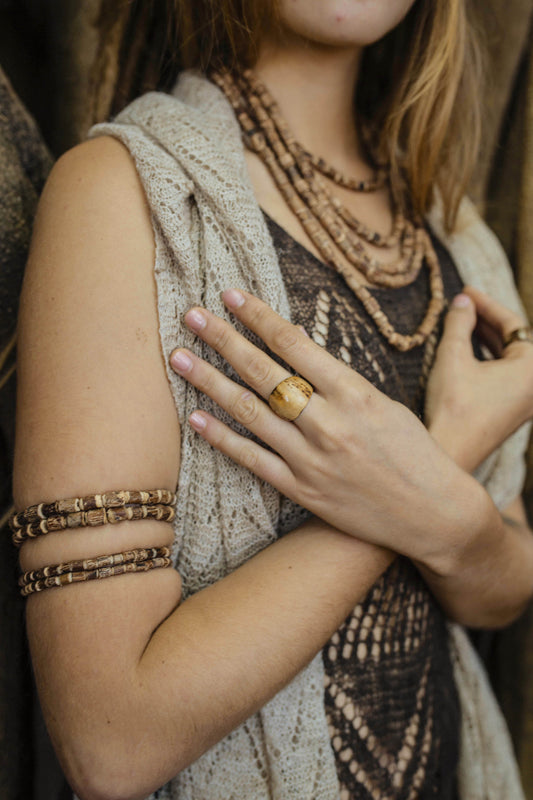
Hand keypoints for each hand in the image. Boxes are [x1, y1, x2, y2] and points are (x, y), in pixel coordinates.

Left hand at [169, 289, 488, 573]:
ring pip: (249, 412)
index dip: (259, 316)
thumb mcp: (383, 402)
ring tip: (178, 357)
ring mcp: (311, 459)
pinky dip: (221, 438)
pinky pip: (252, 459)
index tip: (231, 295)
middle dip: (224, 339)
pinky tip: (195, 416)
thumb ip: (339, 378)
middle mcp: (329, 422)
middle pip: (264, 372)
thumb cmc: (413, 451)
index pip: (295, 344)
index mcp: (355, 393)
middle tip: (191, 315)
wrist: (432, 513)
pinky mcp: (302, 490)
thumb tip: (296, 343)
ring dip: (209, 382)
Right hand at [425, 286, 532, 472]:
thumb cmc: (453, 407)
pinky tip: (467, 351)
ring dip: (487, 339)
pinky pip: (506, 376)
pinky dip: (489, 359)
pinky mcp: (512, 413)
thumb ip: (459, 324)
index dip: (487, 304)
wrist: (448, 453)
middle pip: (515, 340)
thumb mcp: (452, 357)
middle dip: (487, 320)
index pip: (513, 324)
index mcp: (532, 368)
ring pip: (510, 359)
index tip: (465, 291)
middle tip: (463, 304)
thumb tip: (462, 301)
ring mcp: (526, 401)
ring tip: (463, 322)